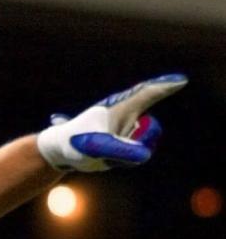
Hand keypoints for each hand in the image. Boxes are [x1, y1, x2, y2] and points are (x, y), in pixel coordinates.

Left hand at [36, 73, 185, 171]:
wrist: (58, 150)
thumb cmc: (74, 143)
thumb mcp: (96, 147)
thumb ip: (121, 150)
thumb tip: (144, 155)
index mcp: (119, 106)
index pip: (147, 94)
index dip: (164, 86)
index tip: (181, 80)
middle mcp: (125, 113)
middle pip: (151, 129)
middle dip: (140, 143)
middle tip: (111, 150)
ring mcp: (124, 126)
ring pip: (142, 144)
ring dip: (126, 154)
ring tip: (102, 153)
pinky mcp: (122, 139)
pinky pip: (134, 153)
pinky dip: (122, 159)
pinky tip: (104, 159)